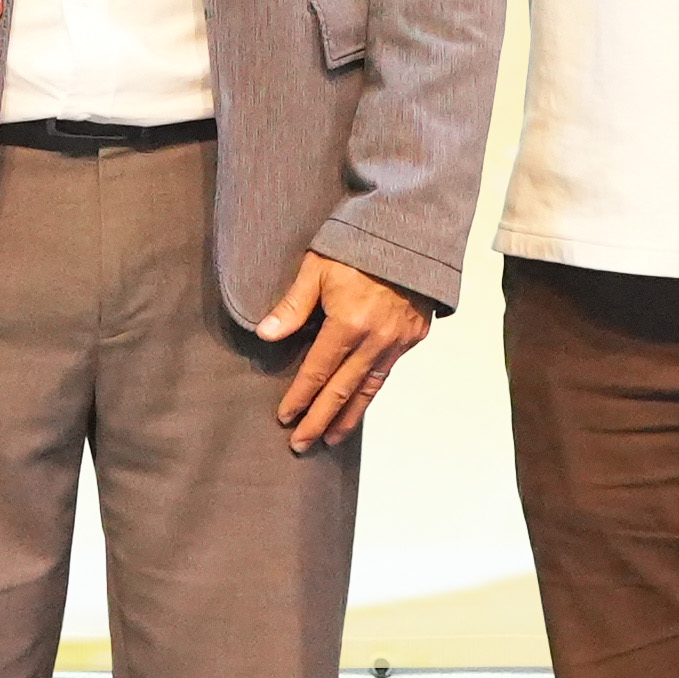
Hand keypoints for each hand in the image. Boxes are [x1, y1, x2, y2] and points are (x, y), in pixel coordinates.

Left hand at [255, 252, 434, 446]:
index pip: (316, 372)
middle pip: (341, 391)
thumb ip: (292, 305)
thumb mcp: (317, 268)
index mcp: (347, 323)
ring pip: (368, 390)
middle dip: (319, 421)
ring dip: (348, 418)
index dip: (299, 398)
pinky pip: (387, 373)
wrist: (412, 233)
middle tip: (302, 444)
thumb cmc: (361, 245)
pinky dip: (371, 393)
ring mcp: (396, 341)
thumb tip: (265, 335)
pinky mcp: (412, 337)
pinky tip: (359, 404)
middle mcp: (374, 339)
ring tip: (332, 439)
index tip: (286, 417)